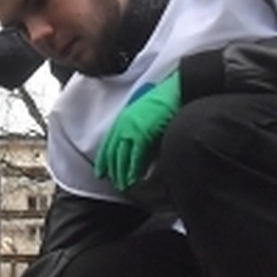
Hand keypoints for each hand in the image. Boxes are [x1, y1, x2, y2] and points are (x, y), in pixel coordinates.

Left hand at [94, 71, 181, 191]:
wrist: (176, 91)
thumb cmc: (165, 100)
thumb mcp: (146, 111)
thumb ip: (138, 125)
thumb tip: (138, 140)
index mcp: (124, 118)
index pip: (109, 142)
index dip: (104, 159)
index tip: (100, 171)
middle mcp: (124, 124)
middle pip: (113, 151)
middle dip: (111, 168)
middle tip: (112, 182)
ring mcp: (132, 129)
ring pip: (121, 156)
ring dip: (121, 173)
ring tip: (123, 185)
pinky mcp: (143, 134)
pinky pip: (135, 156)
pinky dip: (133, 169)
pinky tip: (133, 179)